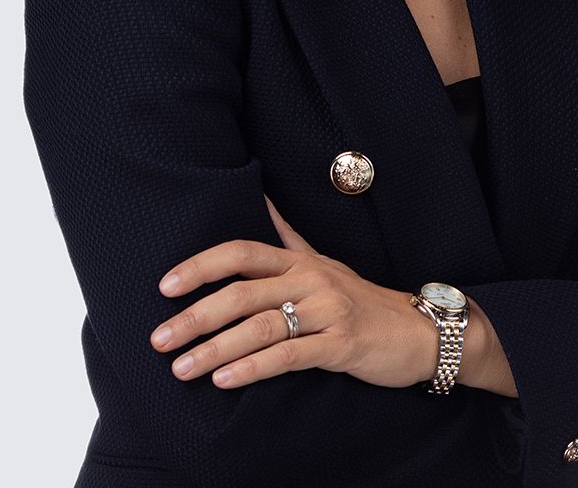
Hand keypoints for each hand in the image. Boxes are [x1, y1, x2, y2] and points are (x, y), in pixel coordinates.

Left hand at [148, 194, 437, 390]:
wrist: (417, 331)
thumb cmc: (362, 300)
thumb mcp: (323, 262)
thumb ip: (287, 236)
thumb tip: (262, 197)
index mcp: (299, 260)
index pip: (241, 252)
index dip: (201, 265)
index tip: (165, 286)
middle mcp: (309, 279)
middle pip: (242, 293)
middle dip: (195, 316)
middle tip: (159, 339)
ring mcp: (326, 311)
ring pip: (260, 327)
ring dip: (215, 349)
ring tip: (182, 369)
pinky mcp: (340, 344)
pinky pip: (289, 356)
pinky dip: (253, 368)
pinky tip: (225, 381)